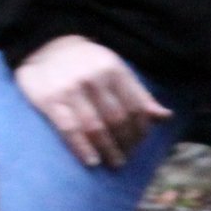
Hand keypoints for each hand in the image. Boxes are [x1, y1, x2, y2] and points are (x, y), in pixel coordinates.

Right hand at [13, 35, 172, 167]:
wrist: (45, 47)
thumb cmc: (87, 64)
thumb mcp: (116, 70)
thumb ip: (138, 95)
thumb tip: (165, 117)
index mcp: (114, 70)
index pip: (135, 107)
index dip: (140, 130)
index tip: (138, 144)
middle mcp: (94, 79)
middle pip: (117, 120)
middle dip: (125, 143)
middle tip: (125, 159)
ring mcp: (71, 90)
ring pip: (96, 127)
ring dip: (108, 150)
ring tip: (114, 163)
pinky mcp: (50, 100)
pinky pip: (70, 129)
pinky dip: (83, 148)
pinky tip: (92, 161)